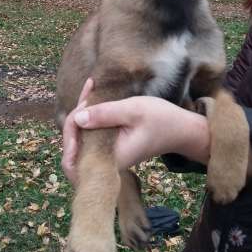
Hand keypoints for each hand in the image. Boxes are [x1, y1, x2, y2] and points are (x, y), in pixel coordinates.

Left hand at [62, 81, 209, 183]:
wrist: (181, 129)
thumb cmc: (162, 119)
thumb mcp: (133, 110)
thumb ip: (105, 114)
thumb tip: (78, 119)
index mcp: (111, 158)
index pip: (73, 156)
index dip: (69, 135)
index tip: (79, 112)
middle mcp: (106, 161)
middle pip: (73, 148)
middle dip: (74, 120)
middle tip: (88, 96)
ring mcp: (108, 154)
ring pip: (81, 138)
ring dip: (81, 114)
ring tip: (91, 90)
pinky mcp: (111, 146)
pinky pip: (91, 133)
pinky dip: (89, 114)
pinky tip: (93, 93)